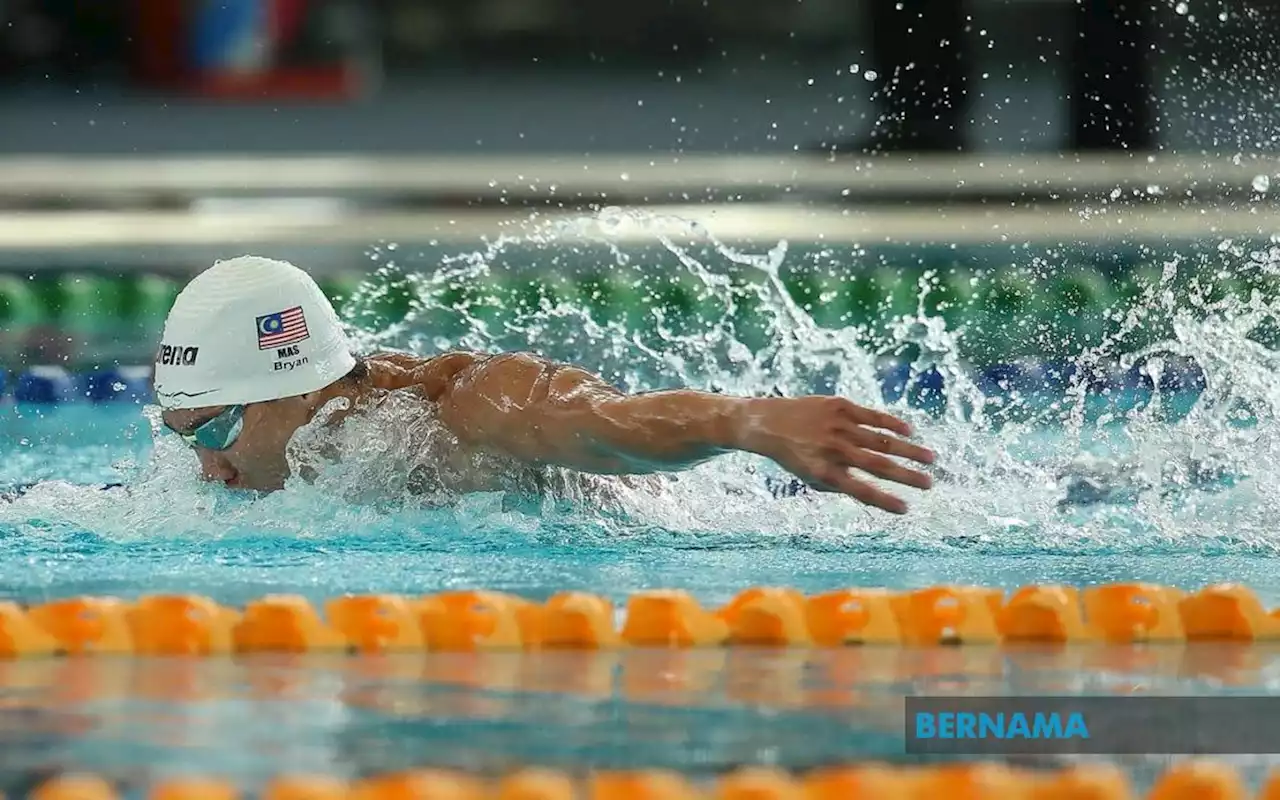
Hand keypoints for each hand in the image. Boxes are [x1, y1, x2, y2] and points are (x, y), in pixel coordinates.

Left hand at [733, 396, 934, 513]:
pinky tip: (910, 432)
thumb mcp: (811, 477)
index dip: (885, 501)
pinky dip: (893, 424)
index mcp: (825, 472)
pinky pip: (873, 416)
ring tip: (931, 459)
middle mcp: (834, 450)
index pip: (862, 491)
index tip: (906, 509)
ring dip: (909, 451)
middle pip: (879, 465)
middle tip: (930, 484)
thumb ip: (841, 484)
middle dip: (908, 476)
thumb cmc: (794, 455)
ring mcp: (838, 426)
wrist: (766, 423)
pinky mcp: (840, 406)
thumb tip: (874, 493)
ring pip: (882, 440)